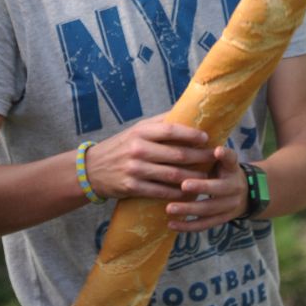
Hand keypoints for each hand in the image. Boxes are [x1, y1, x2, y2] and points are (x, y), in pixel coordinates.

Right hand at [84, 116, 213, 201]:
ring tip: (206, 177)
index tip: (206, 138)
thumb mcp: (137, 130)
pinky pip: (161, 192)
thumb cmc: (122, 146)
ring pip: (172, 175)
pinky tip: (188, 193)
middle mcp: (138, 149)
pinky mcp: (132, 187)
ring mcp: (135, 169)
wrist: (92, 169)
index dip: (191, 135)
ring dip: (192, 177)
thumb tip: (188, 112)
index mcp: (141, 132)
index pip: (172, 131)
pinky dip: (177, 193)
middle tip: (213, 158)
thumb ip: (160, 123)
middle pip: (177, 154)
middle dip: (199, 157)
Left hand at [166, 146, 247, 231]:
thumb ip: (212, 151)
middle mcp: (234, 188)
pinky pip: (204, 225)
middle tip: (183, 184)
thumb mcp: (223, 159)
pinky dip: (188, 226)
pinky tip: (172, 224)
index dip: (225, 156)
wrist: (246, 194)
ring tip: (169, 208)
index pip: (231, 160)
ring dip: (189, 210)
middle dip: (201, 187)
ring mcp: (229, 207)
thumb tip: (197, 137)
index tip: (217, 151)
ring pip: (209, 210)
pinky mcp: (221, 220)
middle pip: (218, 189)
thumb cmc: (224, 171)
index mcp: (233, 169)